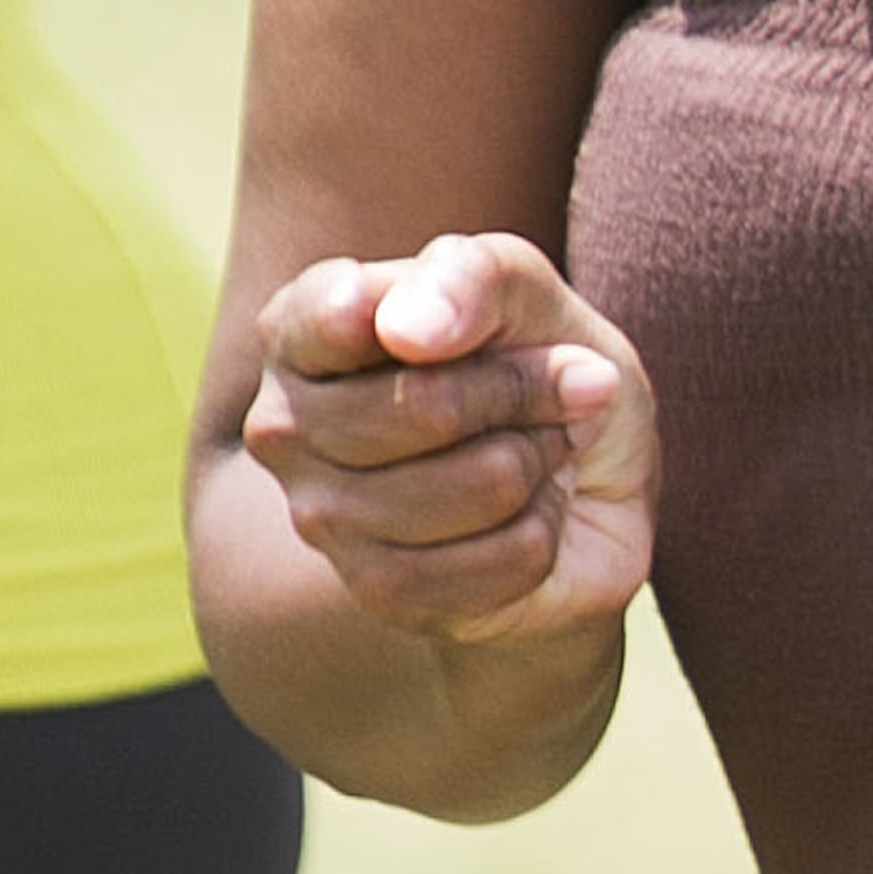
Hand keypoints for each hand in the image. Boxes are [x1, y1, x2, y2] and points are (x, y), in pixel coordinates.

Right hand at [244, 230, 656, 648]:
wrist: (588, 479)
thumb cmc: (538, 360)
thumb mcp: (526, 290)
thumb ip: (469, 278)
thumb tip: (406, 330)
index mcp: (297, 330)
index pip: (344, 314)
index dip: (451, 317)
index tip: (489, 323)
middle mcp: (284, 427)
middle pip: (429, 407)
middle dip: (525, 393)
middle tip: (552, 389)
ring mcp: (323, 520)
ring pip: (483, 484)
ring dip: (542, 461)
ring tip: (536, 451)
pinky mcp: (384, 595)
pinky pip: (510, 557)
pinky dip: (548, 529)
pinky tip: (529, 515)